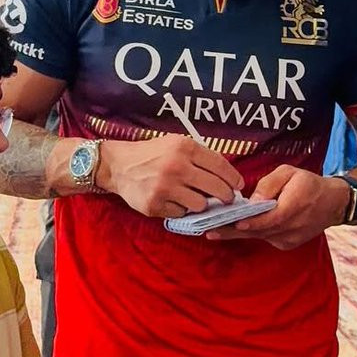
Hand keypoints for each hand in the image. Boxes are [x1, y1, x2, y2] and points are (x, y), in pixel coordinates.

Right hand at [100, 136, 242, 216]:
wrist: (118, 166)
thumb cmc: (152, 154)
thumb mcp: (176, 144)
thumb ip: (200, 156)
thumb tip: (228, 177)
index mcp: (184, 147)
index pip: (221, 166)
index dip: (234, 179)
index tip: (239, 186)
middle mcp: (176, 166)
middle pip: (217, 189)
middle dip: (226, 196)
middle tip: (226, 199)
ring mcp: (165, 187)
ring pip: (201, 205)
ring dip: (201, 204)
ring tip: (193, 197)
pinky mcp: (155, 204)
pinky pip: (181, 213)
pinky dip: (181, 209)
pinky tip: (173, 200)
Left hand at [205, 168, 348, 249]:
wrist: (332, 204)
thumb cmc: (308, 184)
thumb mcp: (290, 172)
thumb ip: (270, 183)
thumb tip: (254, 199)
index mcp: (295, 206)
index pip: (270, 218)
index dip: (251, 222)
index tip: (232, 223)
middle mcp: (292, 226)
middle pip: (259, 231)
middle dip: (233, 231)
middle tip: (210, 230)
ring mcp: (290, 238)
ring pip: (259, 236)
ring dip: (237, 234)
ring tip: (214, 231)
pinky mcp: (287, 244)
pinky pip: (265, 238)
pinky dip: (251, 233)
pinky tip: (234, 229)